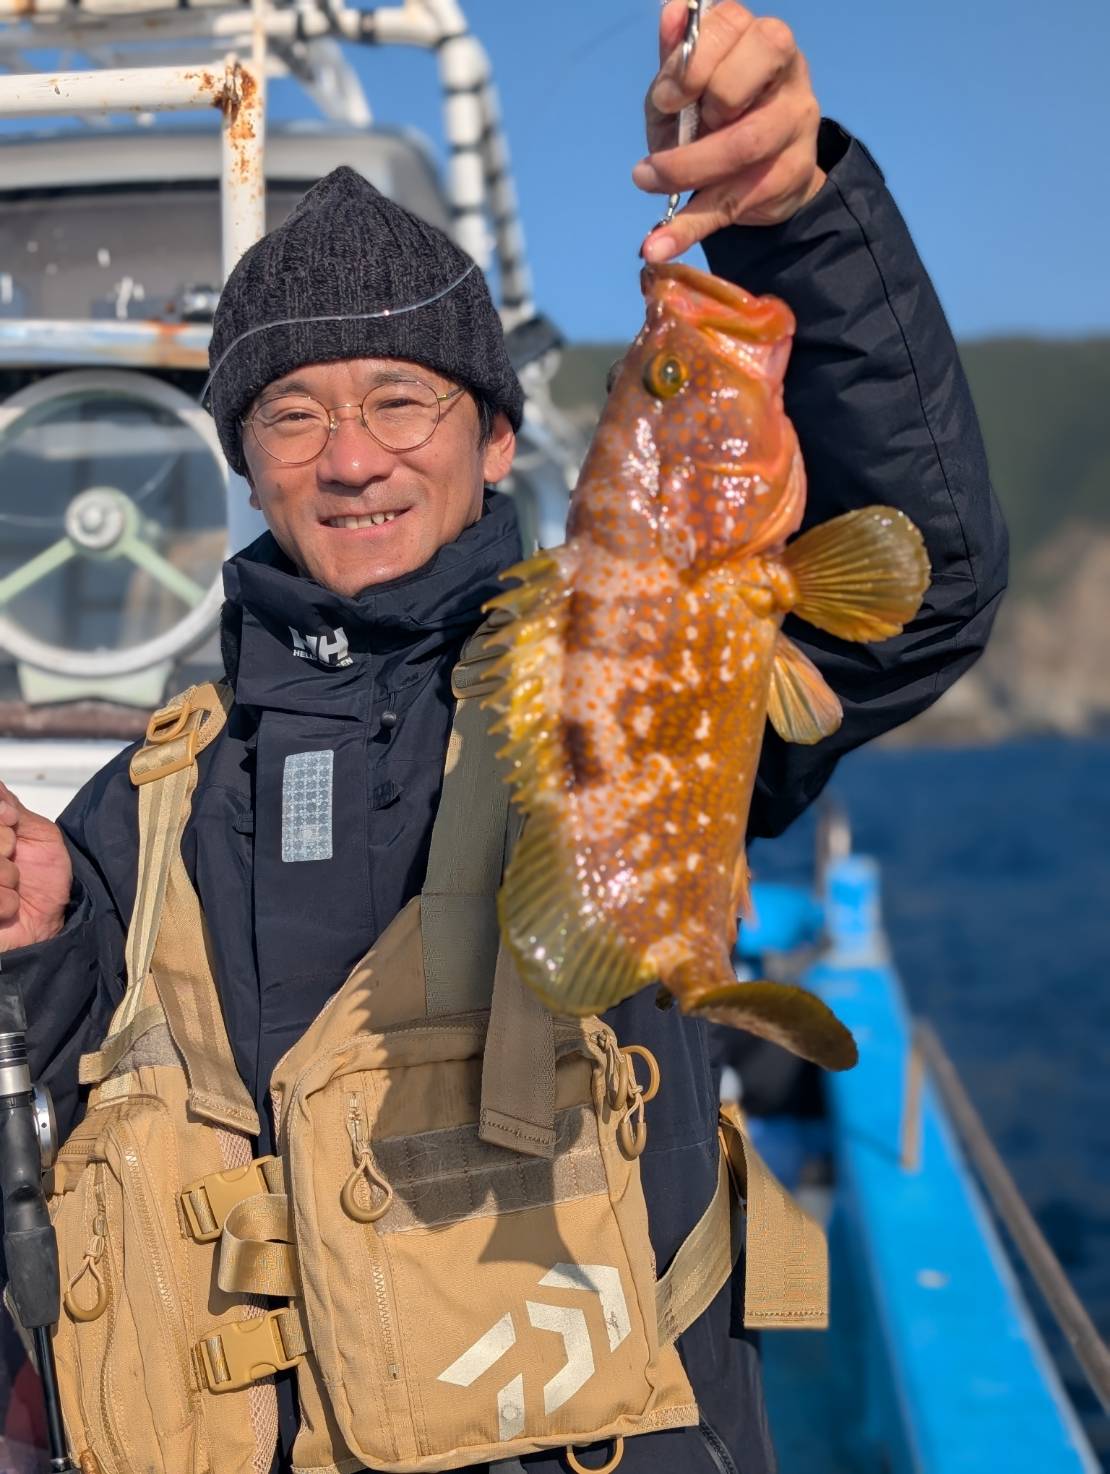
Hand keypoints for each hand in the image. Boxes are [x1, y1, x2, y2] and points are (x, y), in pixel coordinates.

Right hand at [0, 782, 71, 951]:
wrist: (54, 918)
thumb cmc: (43, 874)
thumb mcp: (38, 832)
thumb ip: (12, 807)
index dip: (0, 815)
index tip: (12, 821)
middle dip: (5, 846)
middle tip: (15, 859)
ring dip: (9, 877)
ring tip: (15, 886)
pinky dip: (6, 903)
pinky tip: (11, 907)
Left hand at [635, 1, 824, 260]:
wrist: (764, 168)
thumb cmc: (719, 111)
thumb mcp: (690, 82)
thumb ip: (678, 56)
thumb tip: (671, 13)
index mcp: (757, 36)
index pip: (729, 27)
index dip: (690, 64)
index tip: (666, 98)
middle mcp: (786, 72)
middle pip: (740, 84)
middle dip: (693, 115)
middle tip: (667, 134)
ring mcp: (796, 124)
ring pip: (744, 145)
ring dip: (686, 171)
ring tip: (648, 180)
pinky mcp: (792, 175)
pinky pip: (733, 202)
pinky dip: (688, 228)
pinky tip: (656, 245)